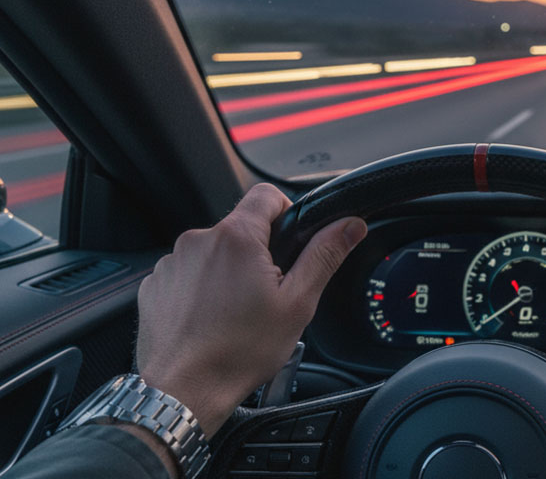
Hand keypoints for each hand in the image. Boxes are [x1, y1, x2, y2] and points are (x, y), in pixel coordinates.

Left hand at [135, 183, 366, 437]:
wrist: (184, 390)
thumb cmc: (240, 351)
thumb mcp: (298, 303)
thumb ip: (324, 255)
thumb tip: (349, 225)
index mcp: (237, 238)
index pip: (267, 195)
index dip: (286, 212)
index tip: (290, 242)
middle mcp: (198, 240)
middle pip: (240, 228)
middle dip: (258, 253)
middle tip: (269, 293)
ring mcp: (172, 262)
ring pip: (214, 252)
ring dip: (228, 272)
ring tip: (237, 313)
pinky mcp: (155, 285)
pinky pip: (188, 273)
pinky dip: (202, 289)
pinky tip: (212, 319)